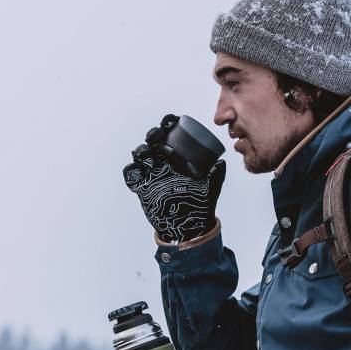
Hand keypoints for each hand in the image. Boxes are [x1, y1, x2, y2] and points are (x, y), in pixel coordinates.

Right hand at [123, 114, 224, 243]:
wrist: (187, 227)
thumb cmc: (199, 206)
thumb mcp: (211, 188)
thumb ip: (215, 174)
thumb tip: (220, 162)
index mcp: (179, 157)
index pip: (172, 135)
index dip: (168, 125)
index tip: (170, 122)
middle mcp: (164, 162)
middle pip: (153, 141)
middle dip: (153, 135)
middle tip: (157, 136)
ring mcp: (151, 174)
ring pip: (140, 155)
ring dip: (141, 151)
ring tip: (147, 155)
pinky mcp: (142, 187)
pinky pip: (131, 175)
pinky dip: (130, 171)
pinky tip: (137, 171)